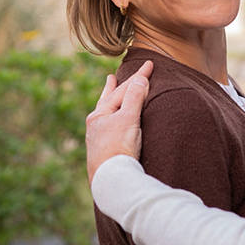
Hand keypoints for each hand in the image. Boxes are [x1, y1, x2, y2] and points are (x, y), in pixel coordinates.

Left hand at [85, 61, 153, 183]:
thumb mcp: (129, 119)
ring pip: (105, 115)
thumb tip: (140, 79)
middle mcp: (95, 125)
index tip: (150, 64)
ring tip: (107, 94)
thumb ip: (134, 98)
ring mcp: (96, 139)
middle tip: (111, 77)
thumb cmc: (119, 148)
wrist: (111, 180)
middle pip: (107, 101)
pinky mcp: (101, 152)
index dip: (138, 77)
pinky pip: (106, 128)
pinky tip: (109, 124)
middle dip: (113, 88)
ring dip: (109, 103)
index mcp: (100, 114)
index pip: (122, 90)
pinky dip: (110, 119)